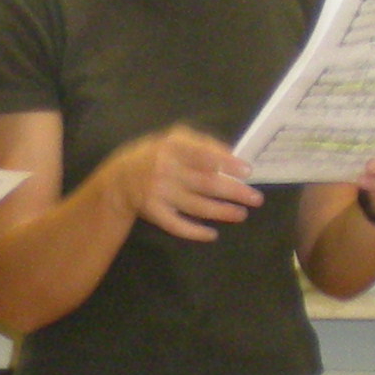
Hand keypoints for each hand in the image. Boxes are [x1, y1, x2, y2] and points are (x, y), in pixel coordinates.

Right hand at [107, 126, 259, 242]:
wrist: (119, 179)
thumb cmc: (155, 156)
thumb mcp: (173, 140)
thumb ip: (201, 143)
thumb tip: (231, 155)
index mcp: (171, 147)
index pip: (204, 154)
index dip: (227, 163)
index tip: (247, 172)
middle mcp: (165, 169)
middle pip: (205, 183)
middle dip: (233, 191)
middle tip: (255, 198)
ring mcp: (158, 192)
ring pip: (196, 205)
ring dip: (221, 211)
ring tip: (241, 214)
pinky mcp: (153, 212)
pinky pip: (177, 225)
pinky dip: (195, 232)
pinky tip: (212, 234)